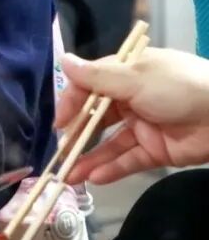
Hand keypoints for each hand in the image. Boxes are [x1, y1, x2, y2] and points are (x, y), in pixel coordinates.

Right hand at [56, 48, 208, 182]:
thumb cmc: (180, 88)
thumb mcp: (135, 78)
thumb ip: (97, 78)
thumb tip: (64, 61)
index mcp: (127, 74)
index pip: (89, 87)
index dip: (72, 104)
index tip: (59, 123)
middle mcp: (132, 98)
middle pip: (97, 118)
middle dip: (77, 136)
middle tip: (60, 154)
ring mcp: (144, 126)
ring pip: (110, 143)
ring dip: (89, 158)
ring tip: (69, 176)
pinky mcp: (157, 150)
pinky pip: (129, 159)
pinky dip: (112, 169)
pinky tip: (94, 178)